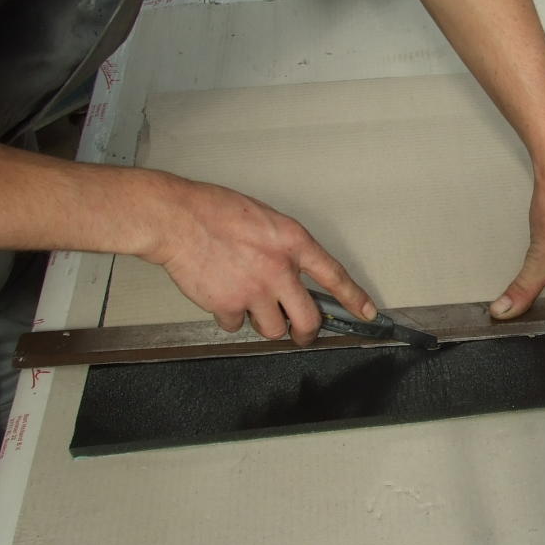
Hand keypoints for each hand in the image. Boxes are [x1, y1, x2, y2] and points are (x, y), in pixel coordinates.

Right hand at [139, 173, 375, 341]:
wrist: (176, 219)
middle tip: (301, 334)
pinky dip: (229, 317)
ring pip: (271, 329)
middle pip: (308, 320)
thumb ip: (283, 248)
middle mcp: (279, 270)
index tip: (368, 314)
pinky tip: (220, 297)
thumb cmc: (215, 210)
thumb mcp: (264, 219)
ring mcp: (254, 291)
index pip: (334, 276)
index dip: (354, 299)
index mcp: (292, 243)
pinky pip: (235, 326)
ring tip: (249, 302)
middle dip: (306, 333)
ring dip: (263, 322)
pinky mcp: (228, 306)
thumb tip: (292, 275)